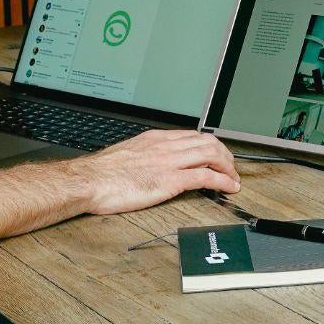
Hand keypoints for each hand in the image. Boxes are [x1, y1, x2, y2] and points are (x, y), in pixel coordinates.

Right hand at [78, 129, 240, 214]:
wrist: (89, 180)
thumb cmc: (101, 173)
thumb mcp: (126, 155)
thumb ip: (143, 156)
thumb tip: (149, 164)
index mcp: (155, 139)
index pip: (192, 136)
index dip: (210, 145)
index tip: (216, 155)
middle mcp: (166, 146)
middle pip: (207, 141)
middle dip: (225, 154)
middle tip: (230, 167)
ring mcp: (170, 162)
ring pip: (211, 155)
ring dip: (228, 167)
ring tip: (234, 178)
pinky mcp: (171, 181)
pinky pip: (205, 177)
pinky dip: (222, 181)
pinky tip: (228, 188)